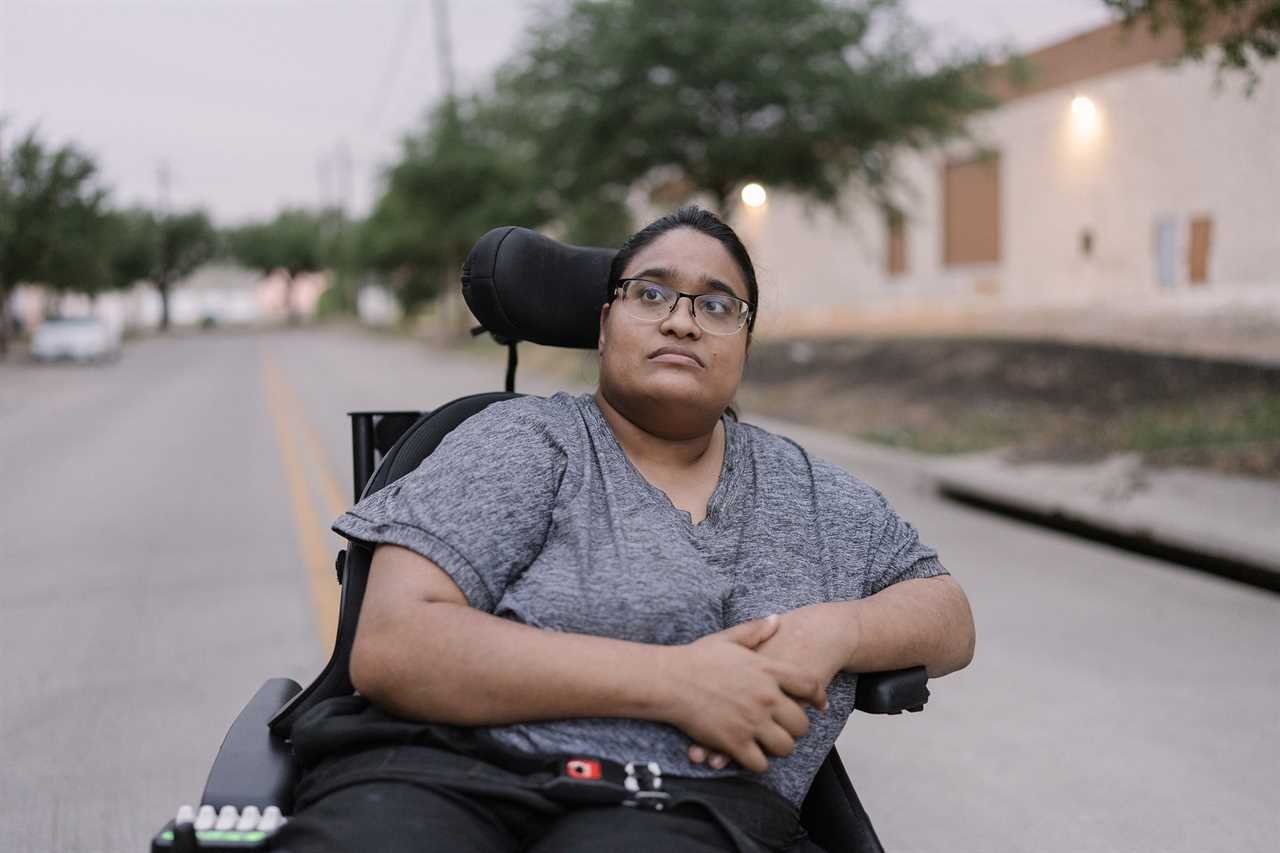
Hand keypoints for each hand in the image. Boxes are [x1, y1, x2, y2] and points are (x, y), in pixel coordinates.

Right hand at [687, 605, 851, 768]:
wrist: (668, 680)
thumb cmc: (695, 659)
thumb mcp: (728, 638)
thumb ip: (756, 630)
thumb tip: (776, 619)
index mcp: (767, 671)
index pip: (809, 685)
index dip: (818, 697)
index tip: (819, 705)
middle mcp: (765, 697)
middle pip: (801, 723)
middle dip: (796, 728)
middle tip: (787, 729)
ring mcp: (751, 722)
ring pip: (785, 747)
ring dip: (779, 747)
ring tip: (769, 744)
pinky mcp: (734, 742)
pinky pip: (760, 764)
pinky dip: (757, 762)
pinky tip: (750, 755)